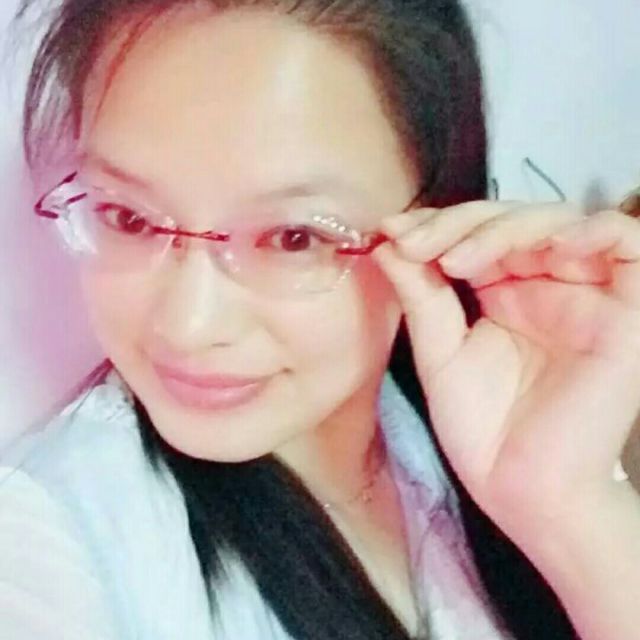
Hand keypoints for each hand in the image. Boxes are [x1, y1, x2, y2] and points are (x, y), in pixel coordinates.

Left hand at [373, 201, 639, 548]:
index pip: (478, 234)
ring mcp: (586, 294)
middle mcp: (546, 285)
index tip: (392, 231)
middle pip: (513, 220)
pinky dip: (594, 231)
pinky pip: (629, 246)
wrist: (520, 490)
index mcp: (504, 292)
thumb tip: (389, 242)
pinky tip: (549, 247)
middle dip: (459, 225)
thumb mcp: (440, 353)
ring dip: (507, 229)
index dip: (437, 225)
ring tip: (459, 258)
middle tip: (415, 244)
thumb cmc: (481, 430)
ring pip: (560, 222)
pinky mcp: (628, 311)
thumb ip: (421, 295)